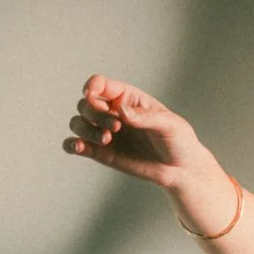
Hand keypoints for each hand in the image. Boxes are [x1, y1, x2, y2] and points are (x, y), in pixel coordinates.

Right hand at [62, 76, 213, 189]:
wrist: (181, 169)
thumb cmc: (178, 140)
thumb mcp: (169, 124)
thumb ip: (144, 116)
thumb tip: (120, 109)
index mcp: (127, 98)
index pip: (100, 84)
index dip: (91, 87)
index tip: (92, 95)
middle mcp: (112, 113)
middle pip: (85, 104)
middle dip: (95, 113)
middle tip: (116, 127)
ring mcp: (104, 132)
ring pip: (78, 123)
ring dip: (85, 129)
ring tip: (106, 140)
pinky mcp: (101, 153)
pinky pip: (76, 145)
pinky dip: (71, 145)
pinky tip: (78, 147)